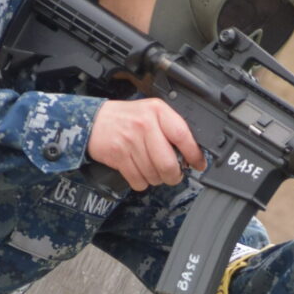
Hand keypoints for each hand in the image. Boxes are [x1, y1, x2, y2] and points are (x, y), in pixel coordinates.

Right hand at [87, 98, 205, 190]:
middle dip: (174, 175)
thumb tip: (191, 154)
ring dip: (156, 179)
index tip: (199, 164)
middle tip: (174, 174)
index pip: (183, 135)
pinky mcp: (118, 156)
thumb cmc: (127, 118)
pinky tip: (139, 172)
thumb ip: (170, 128)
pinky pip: (138, 180)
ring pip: (154, 174)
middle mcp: (144, 124)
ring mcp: (130, 141)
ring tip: (152, 169)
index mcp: (157, 111)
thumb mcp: (151, 112)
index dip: (194, 154)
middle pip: (169, 163)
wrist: (94, 120)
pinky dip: (141, 182)